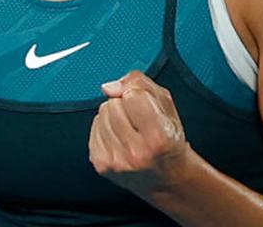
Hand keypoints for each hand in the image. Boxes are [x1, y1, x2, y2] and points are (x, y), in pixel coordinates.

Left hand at [88, 70, 192, 196]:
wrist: (166, 178)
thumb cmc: (168, 139)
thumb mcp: (166, 106)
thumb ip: (141, 84)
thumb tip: (109, 87)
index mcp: (158, 137)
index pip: (133, 95)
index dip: (139, 95)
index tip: (147, 107)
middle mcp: (136, 153)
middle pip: (114, 103)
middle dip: (125, 106)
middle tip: (139, 122)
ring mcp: (116, 161)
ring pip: (102, 113)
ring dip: (114, 117)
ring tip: (131, 131)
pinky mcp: (101, 165)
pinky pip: (93, 128)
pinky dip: (105, 128)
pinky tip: (120, 139)